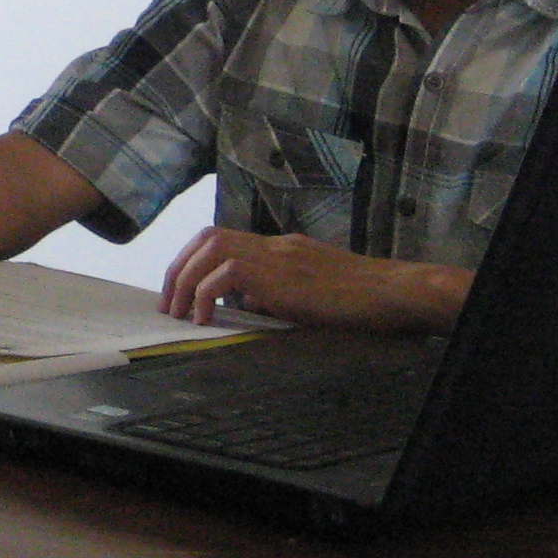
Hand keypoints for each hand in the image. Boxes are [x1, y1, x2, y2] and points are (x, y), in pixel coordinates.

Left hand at [159, 227, 466, 332]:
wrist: (389, 292)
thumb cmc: (357, 299)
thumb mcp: (307, 291)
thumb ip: (274, 291)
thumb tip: (241, 304)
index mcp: (279, 246)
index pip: (221, 238)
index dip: (192, 259)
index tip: (179, 288)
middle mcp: (273, 243)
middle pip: (207, 238)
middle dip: (179, 268)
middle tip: (168, 304)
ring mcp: (276, 254)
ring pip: (210, 250)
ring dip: (186, 280)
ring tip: (180, 313)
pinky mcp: (279, 273)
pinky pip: (226, 275)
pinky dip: (207, 295)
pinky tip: (208, 320)